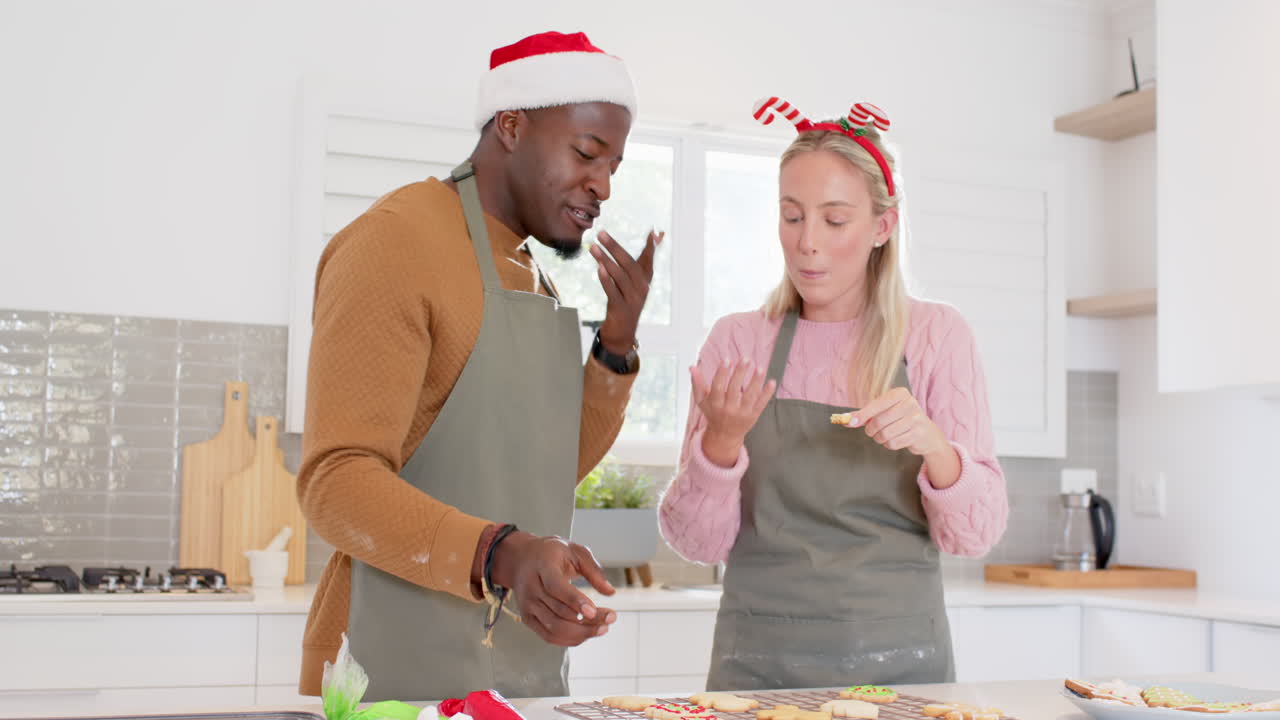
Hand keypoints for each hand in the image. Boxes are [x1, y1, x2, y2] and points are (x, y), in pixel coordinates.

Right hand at [488, 531, 617, 646]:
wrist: (522, 559)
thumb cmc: (551, 554)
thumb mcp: (575, 551)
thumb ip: (594, 570)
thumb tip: (610, 592)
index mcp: (542, 566)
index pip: (555, 587)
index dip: (575, 601)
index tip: (594, 611)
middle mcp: (531, 588)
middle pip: (559, 611)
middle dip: (588, 620)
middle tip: (611, 618)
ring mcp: (527, 606)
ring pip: (555, 628)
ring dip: (582, 633)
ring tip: (603, 628)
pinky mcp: (528, 619)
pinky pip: (549, 636)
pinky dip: (570, 640)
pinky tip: (586, 634)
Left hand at [591, 229, 662, 353]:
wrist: (622, 333)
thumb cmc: (626, 301)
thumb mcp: (634, 282)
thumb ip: (641, 261)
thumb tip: (655, 236)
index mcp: (645, 280)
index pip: (648, 259)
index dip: (651, 246)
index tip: (653, 231)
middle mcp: (642, 288)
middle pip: (629, 264)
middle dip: (615, 248)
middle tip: (601, 233)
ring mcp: (632, 299)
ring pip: (619, 276)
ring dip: (606, 260)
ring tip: (593, 247)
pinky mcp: (621, 309)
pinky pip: (613, 292)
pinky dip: (606, 280)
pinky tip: (598, 268)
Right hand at [691, 359, 776, 466]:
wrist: (724, 435)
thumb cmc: (713, 413)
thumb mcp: (701, 400)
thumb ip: (697, 383)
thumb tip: (692, 367)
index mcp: (715, 404)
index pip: (717, 387)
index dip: (722, 373)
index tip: (727, 360)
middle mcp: (728, 409)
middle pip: (734, 389)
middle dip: (740, 373)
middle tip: (745, 359)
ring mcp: (742, 413)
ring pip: (750, 396)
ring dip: (756, 382)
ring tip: (760, 368)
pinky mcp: (753, 416)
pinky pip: (761, 404)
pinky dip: (767, 394)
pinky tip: (772, 382)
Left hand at [839, 387, 947, 456]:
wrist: (926, 433)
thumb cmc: (900, 419)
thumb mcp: (885, 411)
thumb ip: (866, 415)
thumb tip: (848, 420)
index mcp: (900, 393)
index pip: (876, 404)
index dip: (862, 415)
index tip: (851, 422)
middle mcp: (910, 403)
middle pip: (879, 421)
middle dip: (871, 430)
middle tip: (872, 432)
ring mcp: (915, 419)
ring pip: (885, 434)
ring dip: (879, 438)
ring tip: (884, 436)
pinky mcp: (917, 434)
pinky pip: (893, 443)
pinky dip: (889, 444)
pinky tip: (894, 440)